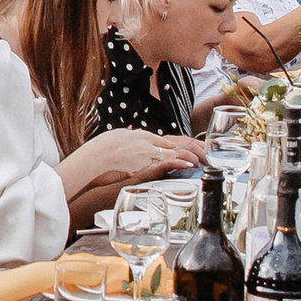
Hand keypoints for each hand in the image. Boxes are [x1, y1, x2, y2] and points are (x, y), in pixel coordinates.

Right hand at [72, 127, 203, 190]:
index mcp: (142, 135)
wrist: (96, 154)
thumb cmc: (103, 148)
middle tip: (204, 152)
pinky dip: (180, 162)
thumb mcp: (119, 140)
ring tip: (201, 159)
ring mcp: (148, 152)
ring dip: (189, 155)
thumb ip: (128, 142)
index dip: (181, 145)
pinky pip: (167, 161)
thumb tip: (131, 142)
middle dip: (191, 148)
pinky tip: (189, 164)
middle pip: (175, 143)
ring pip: (174, 152)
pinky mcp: (146, 162)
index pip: (166, 140)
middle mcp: (147, 142)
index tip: (190, 149)